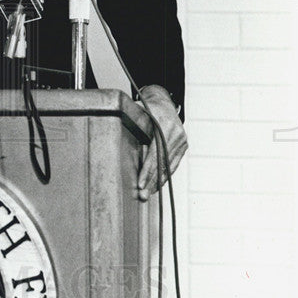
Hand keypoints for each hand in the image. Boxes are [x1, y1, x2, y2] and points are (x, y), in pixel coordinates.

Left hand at [135, 85, 187, 200]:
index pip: (155, 152)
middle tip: (142, 195)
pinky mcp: (183, 145)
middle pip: (162, 162)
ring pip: (169, 165)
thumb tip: (114, 125)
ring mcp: (182, 140)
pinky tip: (157, 185)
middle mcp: (176, 132)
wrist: (164, 102)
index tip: (140, 183)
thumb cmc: (147, 107)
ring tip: (148, 194)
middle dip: (151, 180)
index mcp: (164, 124)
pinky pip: (174, 163)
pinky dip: (165, 175)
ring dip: (158, 181)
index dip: (147, 170)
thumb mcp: (137, 111)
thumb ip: (129, 120)